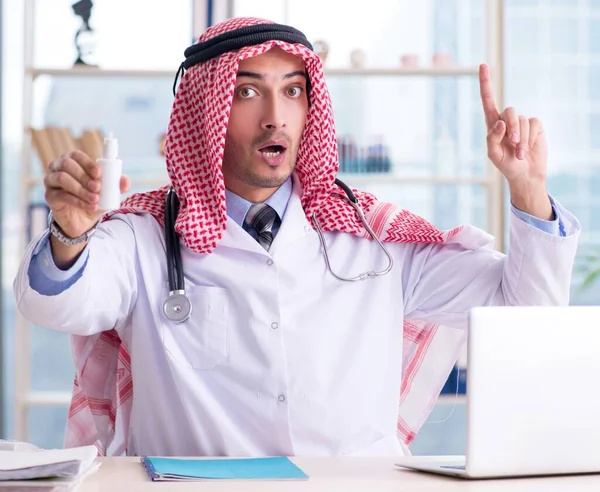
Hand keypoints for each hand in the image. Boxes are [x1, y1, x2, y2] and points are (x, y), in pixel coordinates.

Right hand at [44, 150, 129, 237]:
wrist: (83, 220)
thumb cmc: (94, 199)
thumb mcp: (108, 192)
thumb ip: (116, 185)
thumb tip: (125, 180)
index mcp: (72, 162)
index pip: (76, 155)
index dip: (87, 162)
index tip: (99, 173)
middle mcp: (58, 168)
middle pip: (66, 164)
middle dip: (84, 176)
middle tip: (97, 188)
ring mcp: (51, 181)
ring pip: (62, 178)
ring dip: (81, 189)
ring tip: (95, 199)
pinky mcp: (50, 196)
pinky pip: (61, 195)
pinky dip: (78, 201)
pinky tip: (91, 207)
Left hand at [479, 64, 552, 219]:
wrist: (524, 174)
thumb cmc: (506, 165)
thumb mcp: (493, 154)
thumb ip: (492, 138)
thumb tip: (499, 121)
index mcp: (492, 124)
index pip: (488, 100)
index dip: (486, 83)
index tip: (483, 65)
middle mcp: (507, 120)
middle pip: (510, 111)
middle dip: (512, 129)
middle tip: (513, 145)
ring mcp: (522, 122)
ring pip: (522, 120)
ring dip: (522, 139)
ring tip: (519, 153)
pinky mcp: (535, 126)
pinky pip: (534, 125)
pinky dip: (531, 138)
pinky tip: (528, 149)